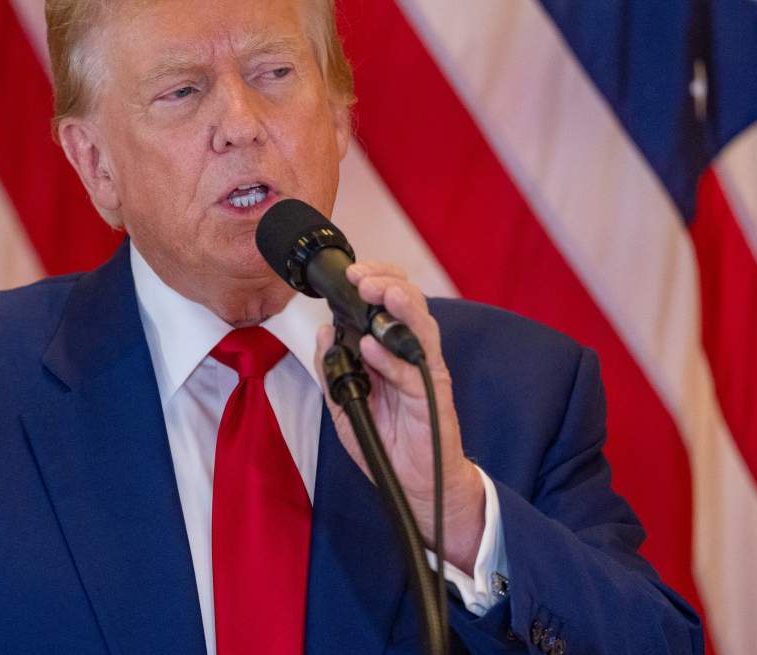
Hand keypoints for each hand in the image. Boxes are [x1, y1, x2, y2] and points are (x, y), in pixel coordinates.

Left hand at [313, 261, 485, 573]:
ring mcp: (426, 374)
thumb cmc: (387, 440)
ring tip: (376, 294)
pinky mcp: (432, 399)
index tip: (350, 273)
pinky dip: (392, 359)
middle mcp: (413, 354)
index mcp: (394, 349)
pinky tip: (373, 347)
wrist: (415, 484)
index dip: (375, 278)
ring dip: (399, 306)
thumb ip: (333, 368)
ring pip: (421, 327)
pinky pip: (414, 374)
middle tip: (361, 278)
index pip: (390, 300)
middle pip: (410, 302)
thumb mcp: (346, 402)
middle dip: (386, 282)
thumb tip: (324, 333)